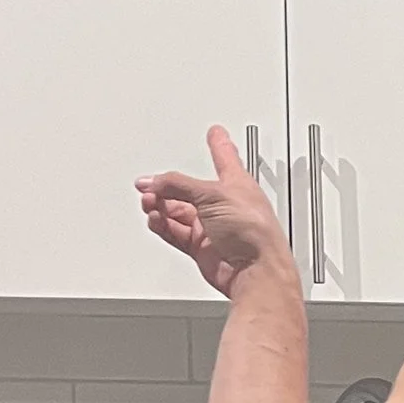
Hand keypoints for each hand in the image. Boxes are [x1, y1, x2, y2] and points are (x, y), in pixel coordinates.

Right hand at [136, 127, 288, 298]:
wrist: (254, 270)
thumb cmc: (253, 231)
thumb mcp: (212, 194)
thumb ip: (177, 185)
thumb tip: (152, 182)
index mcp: (235, 184)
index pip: (225, 157)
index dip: (219, 143)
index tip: (215, 132)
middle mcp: (223, 204)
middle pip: (187, 189)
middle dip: (166, 186)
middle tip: (148, 185)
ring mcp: (212, 227)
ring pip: (177, 211)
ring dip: (160, 206)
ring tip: (149, 203)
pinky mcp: (201, 248)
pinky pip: (175, 232)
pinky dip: (162, 225)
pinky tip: (155, 219)